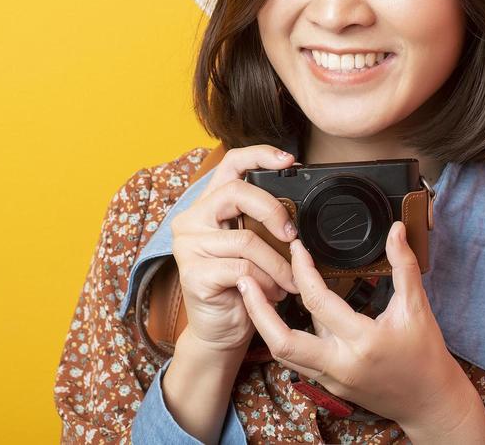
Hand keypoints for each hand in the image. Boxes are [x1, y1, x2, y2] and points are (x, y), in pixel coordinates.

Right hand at [168, 144, 301, 353]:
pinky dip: (265, 283)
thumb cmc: (240, 285)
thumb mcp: (252, 245)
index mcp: (207, 205)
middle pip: (237, 193)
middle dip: (274, 212)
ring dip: (277, 265)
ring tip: (287, 283)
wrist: (220, 330)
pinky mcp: (193, 273)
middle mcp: (191, 220)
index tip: (288, 161)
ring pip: (247, 240)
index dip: (260, 155)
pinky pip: (242, 269)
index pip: (230, 164)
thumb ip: (261, 221)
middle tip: (292, 236)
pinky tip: (270, 294)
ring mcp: (188, 246)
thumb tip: (296, 206)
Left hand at [235, 219, 477, 432]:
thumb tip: (396, 230)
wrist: (429, 402)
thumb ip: (404, 266)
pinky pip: (297, 358)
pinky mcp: (328, 383)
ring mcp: (331, 377)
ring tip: (251, 293)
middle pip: (282, 340)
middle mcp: (340, 363)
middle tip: (245, 279)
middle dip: (258, 309)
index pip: (319, 302)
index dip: (303, 271)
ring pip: (283, 353)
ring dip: (264, 323)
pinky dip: (282, 335)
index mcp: (362, 341)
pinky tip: (276, 314)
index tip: (297, 249)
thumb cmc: (425, 357)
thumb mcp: (418, 308)